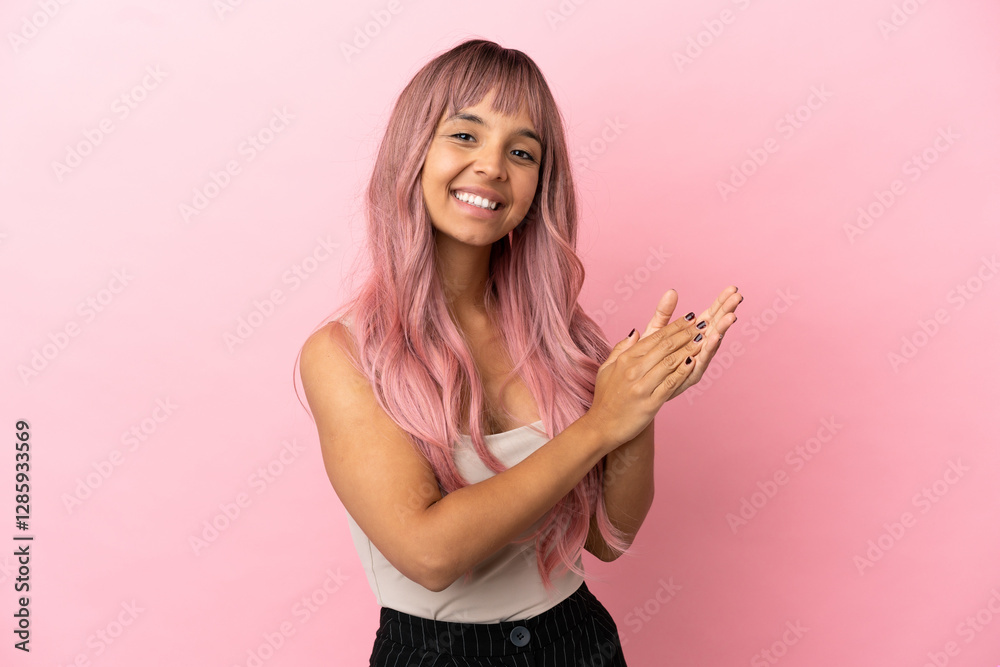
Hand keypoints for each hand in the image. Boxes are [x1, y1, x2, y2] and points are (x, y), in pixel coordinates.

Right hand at [584, 286, 742, 451]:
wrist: (601, 426)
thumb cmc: (605, 398)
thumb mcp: (606, 368)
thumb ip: (620, 349)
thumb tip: (635, 332)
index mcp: (624, 359)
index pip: (654, 338)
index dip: (674, 326)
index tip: (689, 318)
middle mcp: (632, 370)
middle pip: (664, 346)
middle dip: (686, 334)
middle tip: (701, 324)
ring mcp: (641, 387)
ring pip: (670, 362)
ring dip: (688, 349)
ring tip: (703, 339)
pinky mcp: (649, 403)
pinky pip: (670, 383)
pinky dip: (683, 372)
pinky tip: (694, 362)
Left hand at [639, 286, 742, 396]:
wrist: (639, 387)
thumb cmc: (648, 358)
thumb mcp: (656, 331)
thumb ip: (664, 312)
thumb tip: (671, 291)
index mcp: (693, 334)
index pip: (711, 315)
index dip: (721, 302)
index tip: (732, 288)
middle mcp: (700, 347)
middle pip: (716, 326)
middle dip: (727, 311)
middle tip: (737, 297)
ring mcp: (697, 362)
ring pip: (712, 343)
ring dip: (722, 329)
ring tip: (731, 316)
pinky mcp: (691, 376)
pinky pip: (701, 361)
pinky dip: (707, 349)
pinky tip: (714, 337)